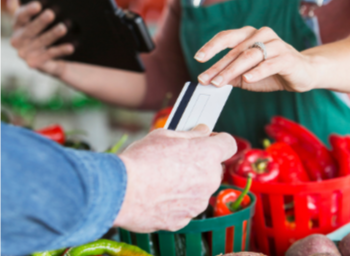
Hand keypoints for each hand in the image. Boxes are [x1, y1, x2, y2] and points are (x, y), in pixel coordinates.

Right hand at [10, 0, 73, 77]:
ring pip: (40, 43)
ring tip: (63, 27)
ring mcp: (27, 54)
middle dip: (40, 21)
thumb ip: (54, 4)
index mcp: (20, 25)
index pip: (19, 16)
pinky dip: (60, 51)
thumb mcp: (58, 17)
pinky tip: (71, 46)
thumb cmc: (62, 31)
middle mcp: (19, 40)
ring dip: (51, 35)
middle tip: (51, 13)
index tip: (39, 4)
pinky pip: (50, 58)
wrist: (72, 59)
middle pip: (28, 30)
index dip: (27, 10)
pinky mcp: (38, 65)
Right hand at [114, 125, 236, 232]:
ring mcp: (198, 202)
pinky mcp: (185, 218)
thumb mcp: (165, 135)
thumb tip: (203, 131)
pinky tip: (160, 194)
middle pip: (214, 167)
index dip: (218, 140)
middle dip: (202, 162)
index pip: (229, 144)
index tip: (208, 140)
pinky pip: (188, 205)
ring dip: (191, 182)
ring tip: (165, 177)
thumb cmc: (142, 159)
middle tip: (179, 158)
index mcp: (207, 154)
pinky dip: (179, 200)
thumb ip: (190, 134)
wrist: (121, 192)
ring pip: (201, 188)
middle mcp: (209, 179)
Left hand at [194, 26, 317, 92]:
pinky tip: (247, 79)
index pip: (226, 37)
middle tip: (206, 79)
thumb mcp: (247, 75)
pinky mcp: (287, 57)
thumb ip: (231, 75)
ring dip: (232, 70)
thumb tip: (210, 80)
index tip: (198, 58)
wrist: (304, 73)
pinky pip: (269, 63)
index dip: (211, 47)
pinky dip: (257, 71)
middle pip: (236, 50)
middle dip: (218, 66)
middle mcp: (262, 35)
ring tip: (219, 82)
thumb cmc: (272, 72)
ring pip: (249, 56)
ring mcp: (276, 44)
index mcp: (250, 35)